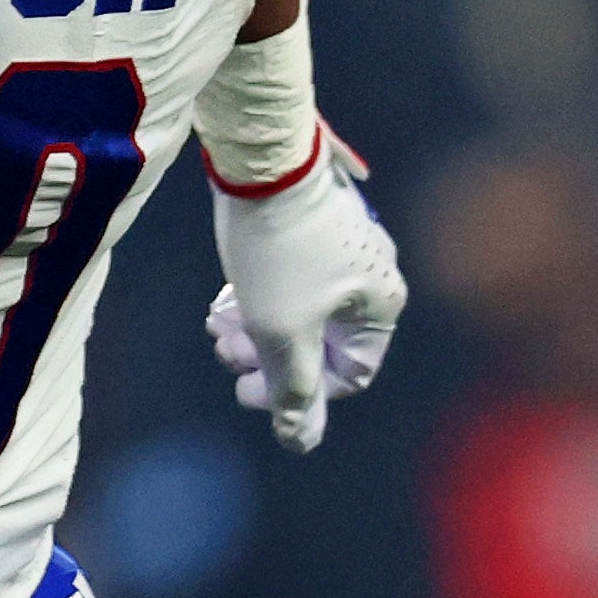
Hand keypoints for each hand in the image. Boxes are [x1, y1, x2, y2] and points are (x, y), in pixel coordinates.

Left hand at [204, 127, 403, 451]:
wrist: (259, 157)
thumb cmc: (278, 249)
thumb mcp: (282, 330)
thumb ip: (293, 389)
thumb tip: (298, 440)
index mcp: (382, 302)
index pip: (350, 374)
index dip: (295, 392)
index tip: (246, 386)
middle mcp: (372, 275)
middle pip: (320, 342)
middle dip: (267, 355)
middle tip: (224, 349)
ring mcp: (342, 248)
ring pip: (299, 309)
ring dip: (255, 327)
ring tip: (215, 323)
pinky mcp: (309, 227)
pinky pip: (289, 280)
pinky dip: (257, 296)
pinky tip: (222, 299)